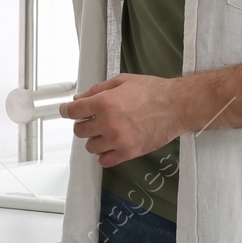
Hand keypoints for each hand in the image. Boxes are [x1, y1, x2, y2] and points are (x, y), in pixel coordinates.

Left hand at [58, 74, 189, 166]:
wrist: (176, 106)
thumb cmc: (152, 91)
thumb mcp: (122, 81)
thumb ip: (97, 90)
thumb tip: (80, 99)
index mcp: (104, 103)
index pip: (73, 111)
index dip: (66, 111)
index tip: (66, 111)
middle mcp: (108, 123)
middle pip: (79, 131)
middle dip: (83, 124)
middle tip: (92, 119)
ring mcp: (118, 140)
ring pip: (90, 147)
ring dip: (94, 139)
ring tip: (105, 132)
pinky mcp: (128, 152)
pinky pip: (105, 160)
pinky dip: (104, 155)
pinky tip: (109, 146)